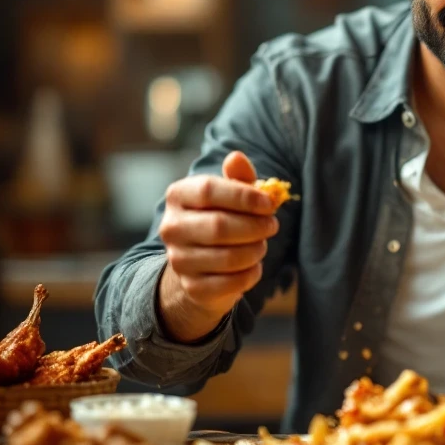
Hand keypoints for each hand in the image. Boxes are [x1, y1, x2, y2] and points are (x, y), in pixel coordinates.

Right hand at [157, 151, 277, 341]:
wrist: (201, 264)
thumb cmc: (222, 216)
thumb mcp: (231, 193)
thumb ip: (238, 177)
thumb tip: (236, 157)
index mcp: (179, 195)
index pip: (208, 190)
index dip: (244, 196)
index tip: (269, 204)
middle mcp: (171, 227)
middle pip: (219, 226)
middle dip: (255, 227)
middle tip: (273, 226)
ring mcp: (178, 260)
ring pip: (227, 257)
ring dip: (256, 251)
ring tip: (262, 244)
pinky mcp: (192, 287)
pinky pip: (231, 283)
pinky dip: (251, 274)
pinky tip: (254, 266)